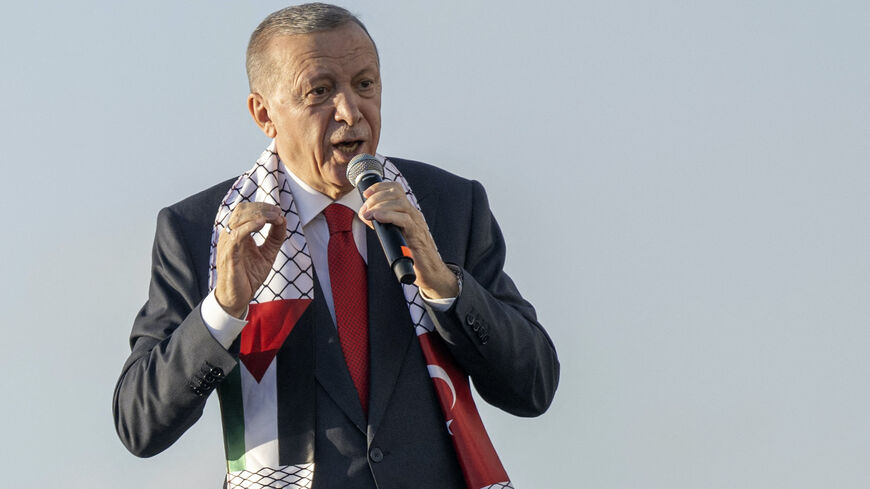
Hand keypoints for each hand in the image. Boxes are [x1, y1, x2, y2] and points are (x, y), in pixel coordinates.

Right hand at [215, 202, 286, 317]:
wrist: (238, 297)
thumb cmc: (249, 276)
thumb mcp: (267, 253)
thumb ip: (275, 237)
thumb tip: (283, 220)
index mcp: (237, 233)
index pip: (246, 210)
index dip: (263, 207)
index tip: (279, 212)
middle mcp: (230, 235)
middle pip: (242, 210)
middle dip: (262, 208)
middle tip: (277, 213)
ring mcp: (227, 243)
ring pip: (239, 218)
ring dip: (259, 214)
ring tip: (274, 217)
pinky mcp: (228, 254)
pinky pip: (236, 235)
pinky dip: (249, 226)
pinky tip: (262, 224)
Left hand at [359, 182, 458, 298]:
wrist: (430, 271)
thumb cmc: (413, 255)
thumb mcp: (395, 235)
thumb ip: (385, 224)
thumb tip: (368, 217)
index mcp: (408, 212)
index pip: (396, 189)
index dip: (379, 187)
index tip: (366, 194)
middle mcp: (414, 214)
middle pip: (396, 193)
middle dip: (376, 198)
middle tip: (365, 210)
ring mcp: (417, 223)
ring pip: (399, 203)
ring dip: (379, 206)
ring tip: (368, 215)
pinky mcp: (417, 235)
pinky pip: (404, 219)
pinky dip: (388, 215)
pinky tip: (377, 218)